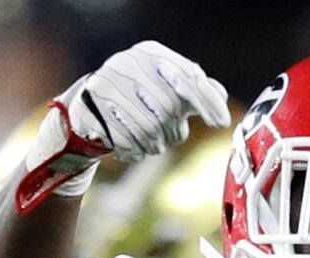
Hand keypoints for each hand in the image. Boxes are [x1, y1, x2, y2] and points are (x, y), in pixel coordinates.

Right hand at [20, 41, 228, 208]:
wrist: (87, 111)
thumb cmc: (136, 100)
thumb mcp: (166, 89)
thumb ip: (194, 91)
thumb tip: (220, 97)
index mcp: (150, 54)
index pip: (187, 77)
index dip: (206, 100)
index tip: (222, 121)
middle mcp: (127, 64)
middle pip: (168, 108)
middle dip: (174, 130)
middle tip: (172, 134)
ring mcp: (106, 86)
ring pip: (148, 128)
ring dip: (155, 143)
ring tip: (152, 141)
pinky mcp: (91, 111)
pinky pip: (125, 141)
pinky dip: (136, 150)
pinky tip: (136, 147)